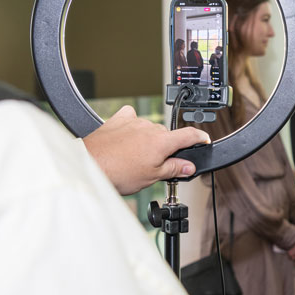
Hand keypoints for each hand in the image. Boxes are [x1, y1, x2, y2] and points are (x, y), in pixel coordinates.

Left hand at [83, 105, 210, 194]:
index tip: (204, 139)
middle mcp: (150, 127)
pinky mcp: (118, 120)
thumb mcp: (151, 177)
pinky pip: (131, 117)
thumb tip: (188, 167)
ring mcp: (134, 122)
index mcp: (162, 141)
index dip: (200, 137)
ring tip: (135, 157)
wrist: (90, 165)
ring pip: (150, 129)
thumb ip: (173, 169)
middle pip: (167, 135)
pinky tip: (128, 135)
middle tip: (156, 164)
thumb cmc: (117, 173)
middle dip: (166, 148)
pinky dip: (133, 125)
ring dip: (148, 139)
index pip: (190, 134)